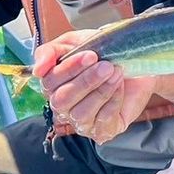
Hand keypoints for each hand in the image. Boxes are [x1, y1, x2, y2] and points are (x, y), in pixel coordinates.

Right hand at [34, 32, 156, 143]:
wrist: (137, 64)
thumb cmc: (103, 54)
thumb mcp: (76, 43)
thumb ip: (51, 51)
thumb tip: (37, 70)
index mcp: (53, 84)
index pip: (49, 81)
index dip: (69, 69)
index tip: (91, 55)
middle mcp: (63, 106)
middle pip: (62, 100)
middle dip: (86, 81)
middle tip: (107, 65)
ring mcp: (81, 121)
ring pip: (81, 113)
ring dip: (101, 90)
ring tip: (116, 73)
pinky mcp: (101, 131)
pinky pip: (102, 120)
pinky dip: (113, 100)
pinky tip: (120, 86)